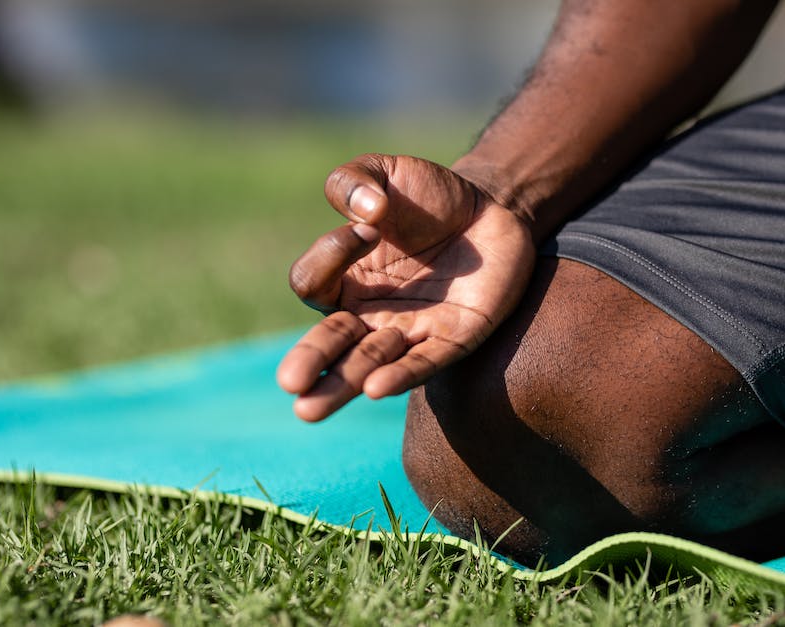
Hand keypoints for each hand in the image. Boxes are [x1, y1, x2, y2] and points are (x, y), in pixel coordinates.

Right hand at [276, 154, 534, 420]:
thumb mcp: (385, 173)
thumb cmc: (428, 196)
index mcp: (343, 278)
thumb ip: (352, 180)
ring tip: (311, 409)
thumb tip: (364, 213)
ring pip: (367, 364)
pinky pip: (423, 364)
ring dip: (344, 383)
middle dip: (309, 362)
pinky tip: (377, 388)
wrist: (493, 209)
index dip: (331, 254)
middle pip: (328, 344)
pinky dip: (400, 375)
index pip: (313, 283)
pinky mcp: (452, 340)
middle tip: (291, 383)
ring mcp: (409, 330)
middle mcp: (368, 313)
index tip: (370, 226)